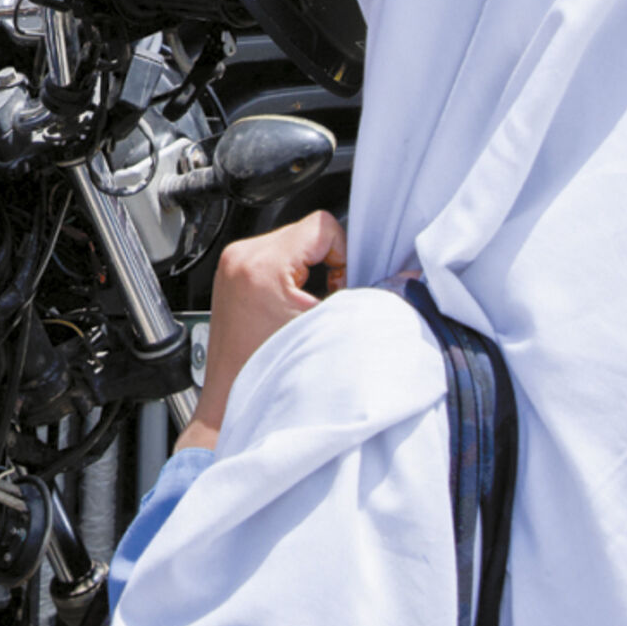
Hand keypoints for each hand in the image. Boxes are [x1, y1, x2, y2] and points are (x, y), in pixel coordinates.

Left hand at [175, 211, 347, 452]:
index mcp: (262, 264)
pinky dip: (289, 276)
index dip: (343, 254)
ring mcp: (232, 263)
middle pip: (306, 232)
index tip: (340, 284)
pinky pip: (273, 257)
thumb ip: (358, 298)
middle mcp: (241, 256)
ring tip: (304, 306)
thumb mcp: (324, 328)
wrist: (233, 400)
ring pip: (291, 243)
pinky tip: (288, 306)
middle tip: (324, 300)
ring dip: (307, 270)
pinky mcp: (231, 274)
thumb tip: (395, 279)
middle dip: (325, 264)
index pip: (322, 225)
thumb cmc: (269, 374)